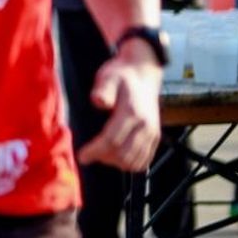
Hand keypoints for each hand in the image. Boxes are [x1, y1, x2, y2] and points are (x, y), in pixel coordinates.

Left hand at [78, 45, 161, 169]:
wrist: (143, 73)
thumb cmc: (121, 76)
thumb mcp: (108, 77)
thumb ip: (103, 89)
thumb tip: (99, 101)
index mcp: (132, 112)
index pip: (112, 140)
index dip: (95, 151)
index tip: (82, 156)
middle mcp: (145, 125)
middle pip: (123, 155)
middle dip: (103, 158)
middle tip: (89, 154)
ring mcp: (152, 133)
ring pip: (134, 161)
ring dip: (116, 162)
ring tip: (101, 154)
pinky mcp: (156, 137)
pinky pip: (144, 160)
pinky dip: (130, 164)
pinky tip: (117, 157)